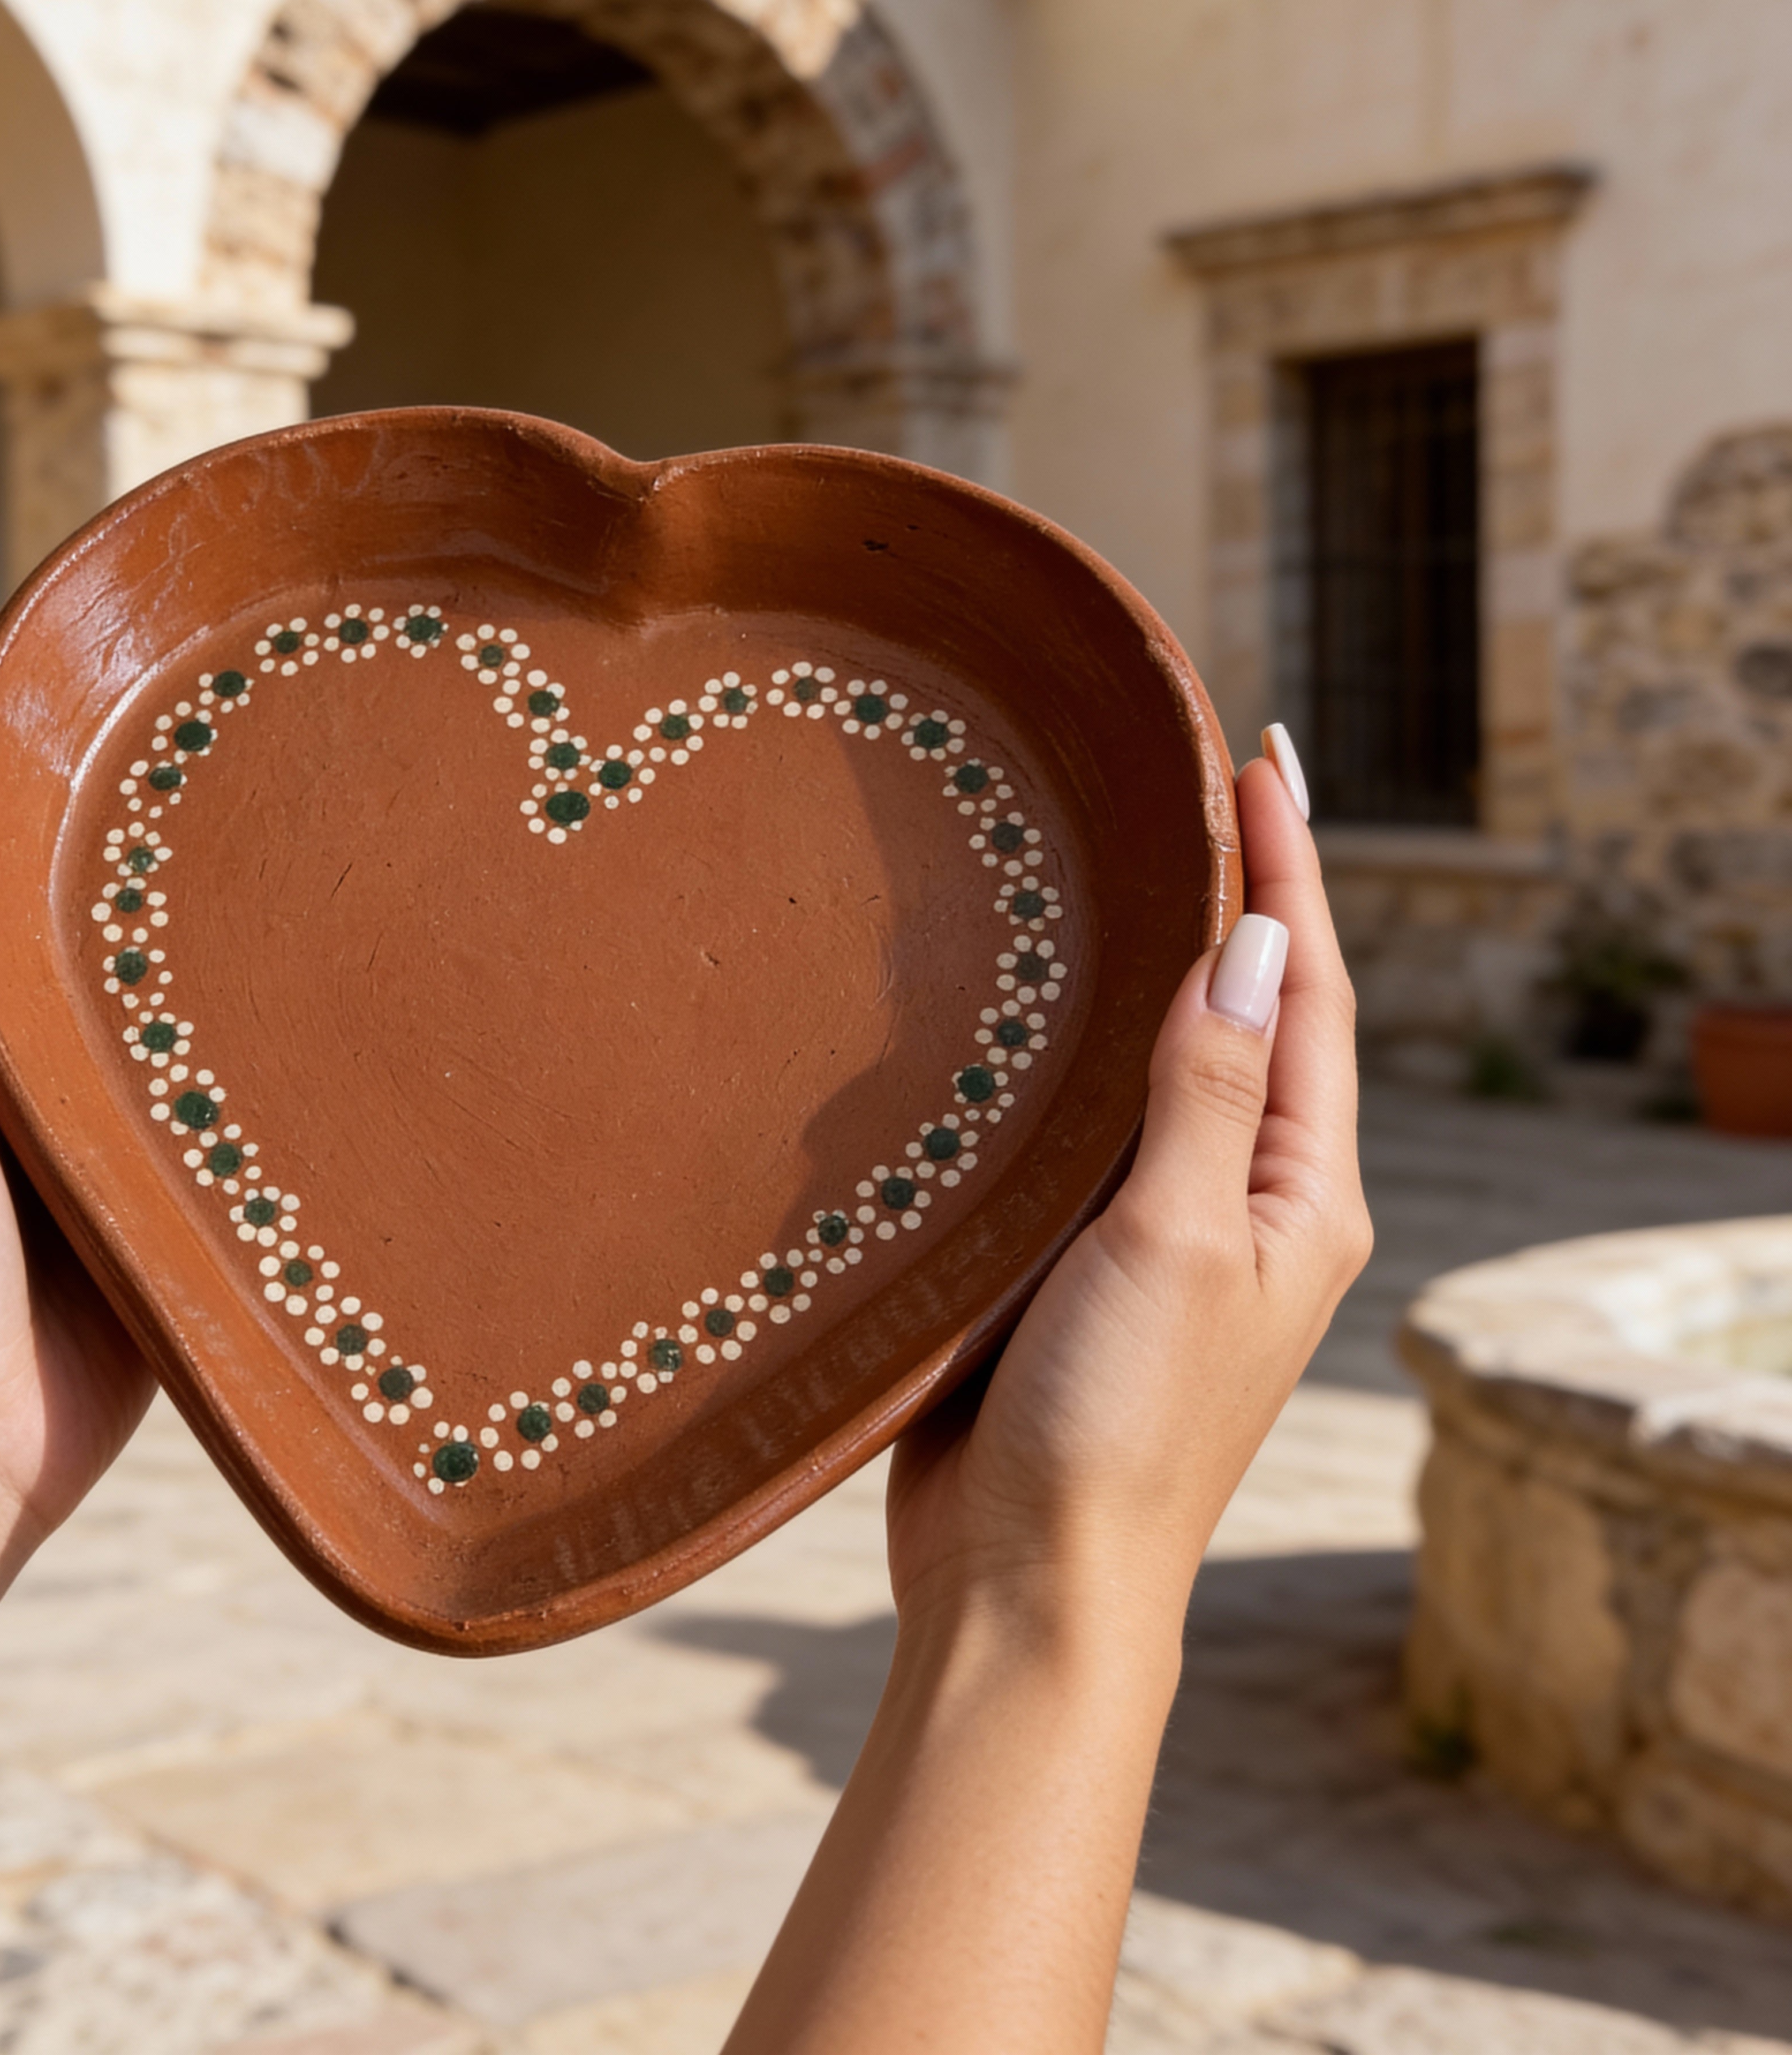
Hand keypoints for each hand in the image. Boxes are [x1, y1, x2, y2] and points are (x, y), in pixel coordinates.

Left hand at [0, 586, 161, 2054]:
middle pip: (19, 845)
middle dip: (58, 740)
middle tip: (127, 641)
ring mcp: (69, 1077)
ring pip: (114, 927)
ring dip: (154, 838)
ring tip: (224, 739)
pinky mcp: (144, 1141)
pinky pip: (186, 1030)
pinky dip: (224, 966)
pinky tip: (291, 915)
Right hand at [885, 748, 1371, 1630]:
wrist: (1029, 1577)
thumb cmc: (1118, 1424)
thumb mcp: (1177, 1241)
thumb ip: (1210, 1092)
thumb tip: (1255, 944)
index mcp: (1303, 1196)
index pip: (1308, 993)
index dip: (1289, 870)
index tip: (1262, 760)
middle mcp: (1247, 1204)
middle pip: (1251, 1016)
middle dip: (1233, 897)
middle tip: (1195, 781)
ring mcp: (1163, 1232)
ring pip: (1164, 1066)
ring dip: (1150, 966)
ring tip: (1119, 862)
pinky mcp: (1077, 1259)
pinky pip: (1088, 1127)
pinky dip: (1075, 1052)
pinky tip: (1035, 1009)